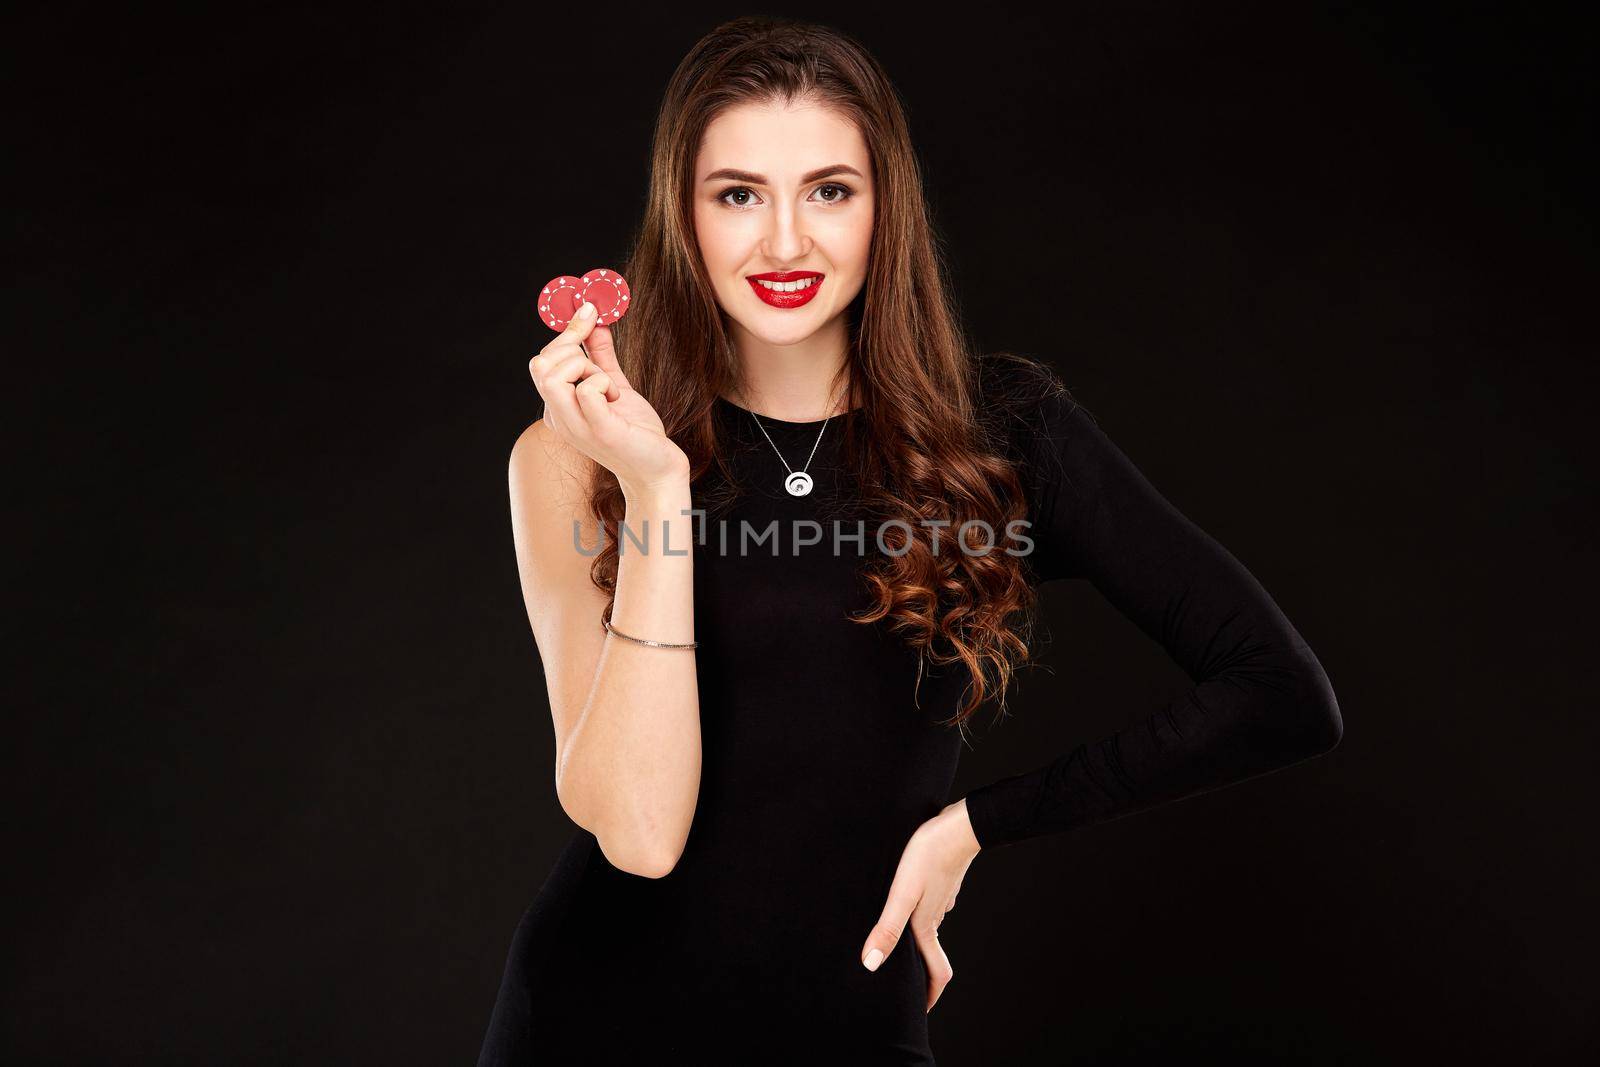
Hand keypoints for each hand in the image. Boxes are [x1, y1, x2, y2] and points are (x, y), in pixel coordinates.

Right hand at [528, 300, 689, 498]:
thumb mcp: (615, 386)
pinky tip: (617, 399)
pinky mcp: (600, 431)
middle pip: (541, 363)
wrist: (658, 467)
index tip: (590, 312)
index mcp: (558, 407)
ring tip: (609, 387)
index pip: (542, 360)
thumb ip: (601, 356)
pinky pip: (587, 390)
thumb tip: (594, 320)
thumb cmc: (635, 431)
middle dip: (574, 350)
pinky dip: (604, 384)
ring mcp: (576, 426)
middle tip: (602, 368)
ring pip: (554, 375)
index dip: (567, 333)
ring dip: (586, 368)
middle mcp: (559, 418)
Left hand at [859, 799, 982, 1013]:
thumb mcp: (902, 894)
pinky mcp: (941, 879)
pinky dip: (919, 913)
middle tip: (902, 982)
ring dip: (917, 941)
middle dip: (919, 971)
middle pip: (931, 953)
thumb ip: (888, 928)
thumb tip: (871, 965)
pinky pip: (930, 905)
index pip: (937, 973)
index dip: (929, 997)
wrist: (958, 823)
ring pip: (930, 927)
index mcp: (927, 926)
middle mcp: (937, 916)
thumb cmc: (928, 856)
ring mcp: (943, 897)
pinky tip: (905, 902)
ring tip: (896, 943)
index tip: (919, 1013)